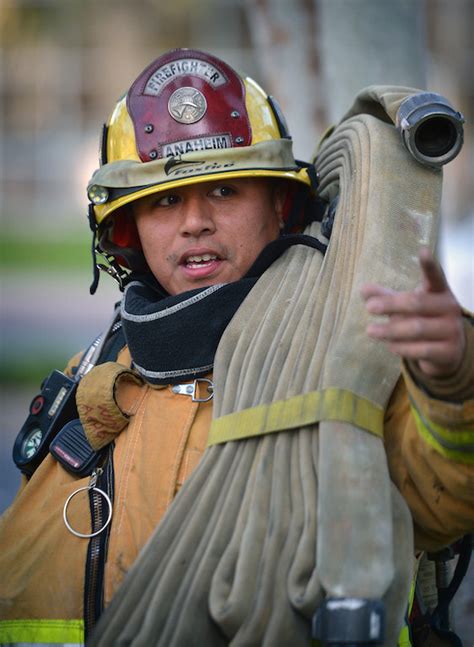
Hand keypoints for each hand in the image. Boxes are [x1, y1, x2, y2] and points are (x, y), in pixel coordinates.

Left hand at [361, 248, 465, 377]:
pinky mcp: (450, 351)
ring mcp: (452, 330)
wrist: (449, 351)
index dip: (429, 265)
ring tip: (370, 330)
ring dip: (390, 330)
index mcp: (439, 292)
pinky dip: (403, 348)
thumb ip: (386, 297)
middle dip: (391, 305)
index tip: (422, 251)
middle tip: (369, 308)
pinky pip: (422, 350)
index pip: (435, 276)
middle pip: (417, 303)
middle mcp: (450, 308)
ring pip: (417, 328)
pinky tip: (390, 346)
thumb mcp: (406, 307)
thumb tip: (363, 289)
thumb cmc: (424, 320)